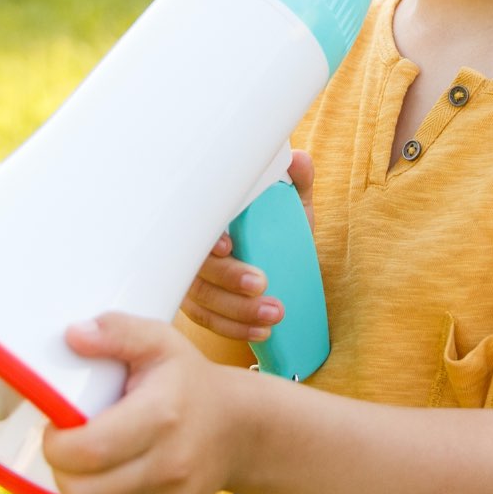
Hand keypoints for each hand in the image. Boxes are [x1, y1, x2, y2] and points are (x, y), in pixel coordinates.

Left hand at [41, 314, 247, 493]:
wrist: (237, 428)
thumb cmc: (187, 381)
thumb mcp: (159, 342)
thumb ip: (117, 331)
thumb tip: (73, 335)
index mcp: (161, 416)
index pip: (89, 450)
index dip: (56, 444)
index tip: (56, 426)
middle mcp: (169, 466)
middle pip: (85, 492)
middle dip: (61, 470)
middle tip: (66, 447)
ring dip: (74, 493)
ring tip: (81, 465)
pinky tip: (100, 486)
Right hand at [178, 149, 314, 342]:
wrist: (280, 253)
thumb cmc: (277, 221)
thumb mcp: (290, 199)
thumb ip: (296, 180)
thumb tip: (299, 162)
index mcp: (210, 217)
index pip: (194, 225)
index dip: (207, 236)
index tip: (228, 246)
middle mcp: (193, 248)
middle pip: (197, 268)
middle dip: (228, 279)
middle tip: (262, 284)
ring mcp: (193, 278)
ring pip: (203, 300)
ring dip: (238, 311)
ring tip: (275, 314)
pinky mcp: (200, 304)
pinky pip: (210, 322)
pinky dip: (236, 329)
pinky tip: (262, 331)